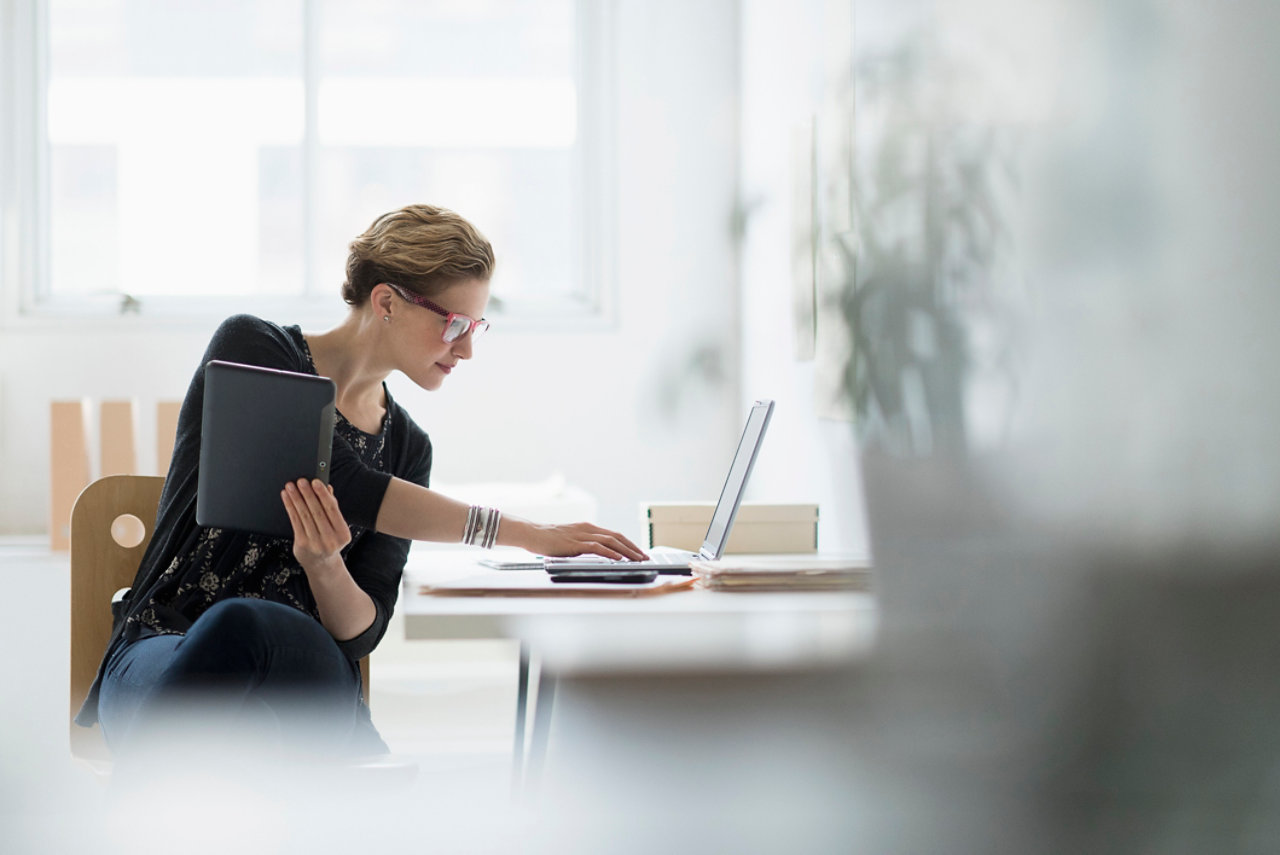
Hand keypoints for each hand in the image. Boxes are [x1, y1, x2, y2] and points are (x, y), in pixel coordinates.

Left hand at [281, 478, 351, 573]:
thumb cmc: (330, 540)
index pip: (332, 510)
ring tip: (291, 487)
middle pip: (317, 512)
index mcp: (343, 534)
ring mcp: (315, 544)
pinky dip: (290, 508)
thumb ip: (332, 507)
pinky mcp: (302, 545)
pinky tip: (287, 498)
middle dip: (307, 494)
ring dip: (296, 499)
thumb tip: (327, 488)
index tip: (316, 481)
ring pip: (304, 516)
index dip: (323, 494)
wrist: (322, 564)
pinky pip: (295, 522)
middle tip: (301, 481)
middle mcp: (330, 540)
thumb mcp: (336, 526)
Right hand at [521, 521, 647, 561]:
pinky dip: (610, 552)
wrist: (531, 534)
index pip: (614, 535)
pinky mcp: (574, 543)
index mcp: (587, 527)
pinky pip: (596, 547)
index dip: (629, 543)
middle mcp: (587, 529)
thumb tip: (597, 555)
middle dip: (633, 547)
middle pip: (617, 536)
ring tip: (637, 559)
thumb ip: (583, 545)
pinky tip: (618, 558)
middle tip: (644, 557)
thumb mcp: (570, 541)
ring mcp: (581, 535)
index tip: (639, 552)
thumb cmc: (548, 539)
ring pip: (610, 541)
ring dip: (626, 551)